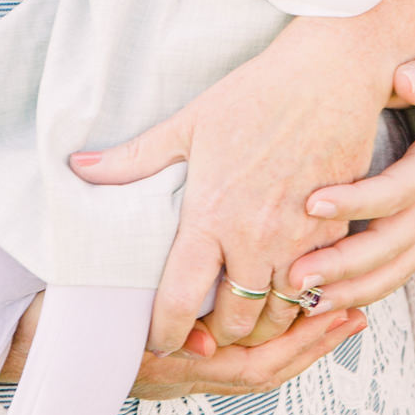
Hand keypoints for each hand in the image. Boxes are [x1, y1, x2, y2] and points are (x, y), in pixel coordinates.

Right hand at [0, 285, 363, 392]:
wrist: (12, 336)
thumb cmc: (51, 314)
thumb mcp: (92, 308)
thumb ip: (140, 314)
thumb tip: (194, 342)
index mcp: (167, 365)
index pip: (244, 367)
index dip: (289, 346)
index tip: (325, 316)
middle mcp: (178, 374)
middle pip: (260, 370)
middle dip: (307, 343)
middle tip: (352, 314)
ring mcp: (176, 371)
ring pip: (251, 367)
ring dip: (295, 341)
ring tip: (340, 312)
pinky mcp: (173, 359)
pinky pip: (232, 359)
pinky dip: (267, 337)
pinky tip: (287, 308)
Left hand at [71, 19, 391, 352]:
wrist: (328, 75)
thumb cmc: (256, 94)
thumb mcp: (190, 123)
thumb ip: (135, 159)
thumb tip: (79, 167)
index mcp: (211, 215)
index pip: (179, 301)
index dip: (164, 333)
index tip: (159, 340)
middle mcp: (255, 239)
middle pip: (234, 324)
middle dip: (217, 336)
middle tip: (205, 329)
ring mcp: (299, 241)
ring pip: (279, 317)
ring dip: (261, 324)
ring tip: (245, 314)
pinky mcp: (335, 234)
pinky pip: (316, 291)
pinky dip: (299, 301)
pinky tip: (285, 290)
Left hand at [285, 38, 414, 309]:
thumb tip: (403, 80)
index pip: (397, 192)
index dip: (355, 202)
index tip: (312, 203)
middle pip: (391, 245)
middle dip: (342, 264)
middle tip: (294, 274)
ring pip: (397, 268)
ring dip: (352, 287)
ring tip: (306, 300)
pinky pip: (401, 266)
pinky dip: (369, 287)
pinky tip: (335, 297)